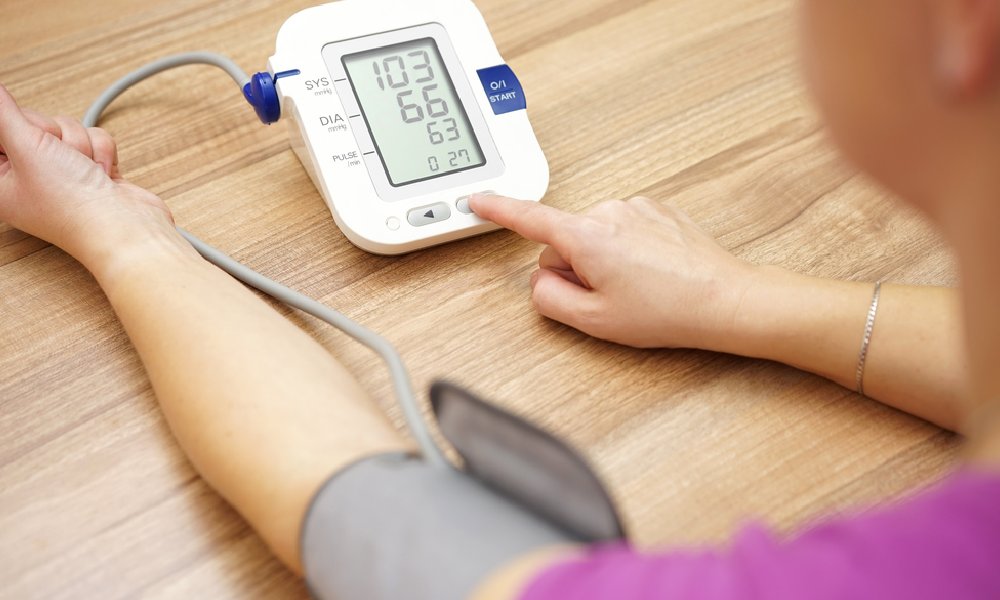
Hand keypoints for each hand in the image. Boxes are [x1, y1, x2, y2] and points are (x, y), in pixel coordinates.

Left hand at [0, 84, 176, 271]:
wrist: (125, 227)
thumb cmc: (73, 205)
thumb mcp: (28, 147)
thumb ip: (4, 113)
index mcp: (0, 180)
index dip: (16, 127)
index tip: (28, 137)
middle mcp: (29, 177)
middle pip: (34, 123)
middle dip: (55, 135)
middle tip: (58, 158)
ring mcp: (63, 175)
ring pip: (68, 129)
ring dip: (82, 145)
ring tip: (84, 170)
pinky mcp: (91, 170)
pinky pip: (94, 139)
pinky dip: (101, 153)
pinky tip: (100, 174)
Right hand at [470, 194, 761, 349]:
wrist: (725, 300)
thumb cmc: (667, 311)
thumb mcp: (594, 321)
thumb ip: (550, 300)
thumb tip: (540, 281)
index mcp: (586, 236)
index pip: (528, 218)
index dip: (498, 210)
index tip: (476, 200)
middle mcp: (608, 211)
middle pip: (564, 240)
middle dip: (575, 269)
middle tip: (608, 299)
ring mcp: (635, 207)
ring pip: (594, 236)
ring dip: (603, 261)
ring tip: (637, 289)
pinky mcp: (656, 210)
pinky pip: (622, 231)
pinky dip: (627, 252)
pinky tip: (651, 274)